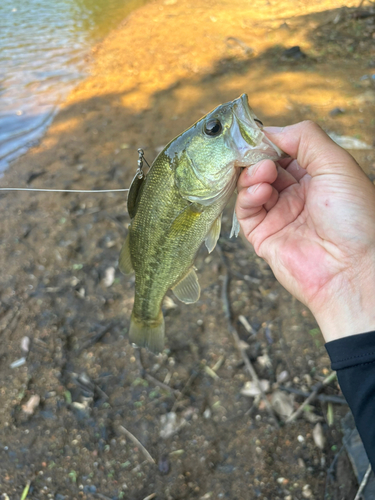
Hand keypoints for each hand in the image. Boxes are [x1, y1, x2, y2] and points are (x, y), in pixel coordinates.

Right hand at [236, 121, 374, 341]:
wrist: (351, 269)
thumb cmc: (354, 217)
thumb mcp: (337, 164)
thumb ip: (305, 138)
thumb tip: (271, 130)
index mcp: (318, 177)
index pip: (285, 151)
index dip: (271, 141)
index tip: (257, 133)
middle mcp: (298, 195)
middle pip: (265, 167)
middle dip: (257, 156)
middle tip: (255, 153)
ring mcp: (280, 215)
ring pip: (252, 186)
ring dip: (253, 174)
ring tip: (263, 172)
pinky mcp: (263, 236)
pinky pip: (247, 211)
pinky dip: (248, 197)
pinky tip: (259, 191)